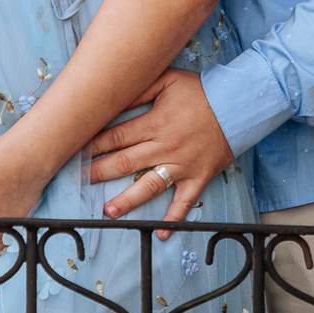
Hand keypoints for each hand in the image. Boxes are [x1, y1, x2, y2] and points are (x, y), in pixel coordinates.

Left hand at [88, 69, 233, 236]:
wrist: (238, 105)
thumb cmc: (200, 91)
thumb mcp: (168, 80)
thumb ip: (140, 90)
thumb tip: (114, 99)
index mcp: (155, 123)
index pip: (116, 137)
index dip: (93, 145)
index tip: (75, 152)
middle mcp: (165, 147)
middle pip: (125, 163)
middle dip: (99, 173)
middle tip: (78, 182)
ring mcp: (182, 166)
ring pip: (149, 186)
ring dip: (127, 201)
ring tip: (108, 211)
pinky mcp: (198, 178)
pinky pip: (184, 202)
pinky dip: (173, 219)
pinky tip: (161, 233)